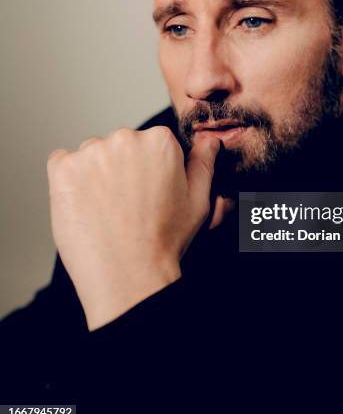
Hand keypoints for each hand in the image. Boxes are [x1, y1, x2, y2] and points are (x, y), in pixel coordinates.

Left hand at [47, 126, 219, 329]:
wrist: (128, 275)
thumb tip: (208, 142)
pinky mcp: (63, 168)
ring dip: (95, 173)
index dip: (149, 169)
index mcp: (160, 141)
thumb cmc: (164, 241)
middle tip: (127, 204)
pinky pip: (62, 163)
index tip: (147, 191)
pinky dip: (69, 180)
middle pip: (120, 145)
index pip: (150, 142)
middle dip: (122, 167)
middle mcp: (126, 138)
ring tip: (106, 209)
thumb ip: (203, 164)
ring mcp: (91, 152)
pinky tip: (84, 205)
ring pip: (92, 155)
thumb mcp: (197, 201)